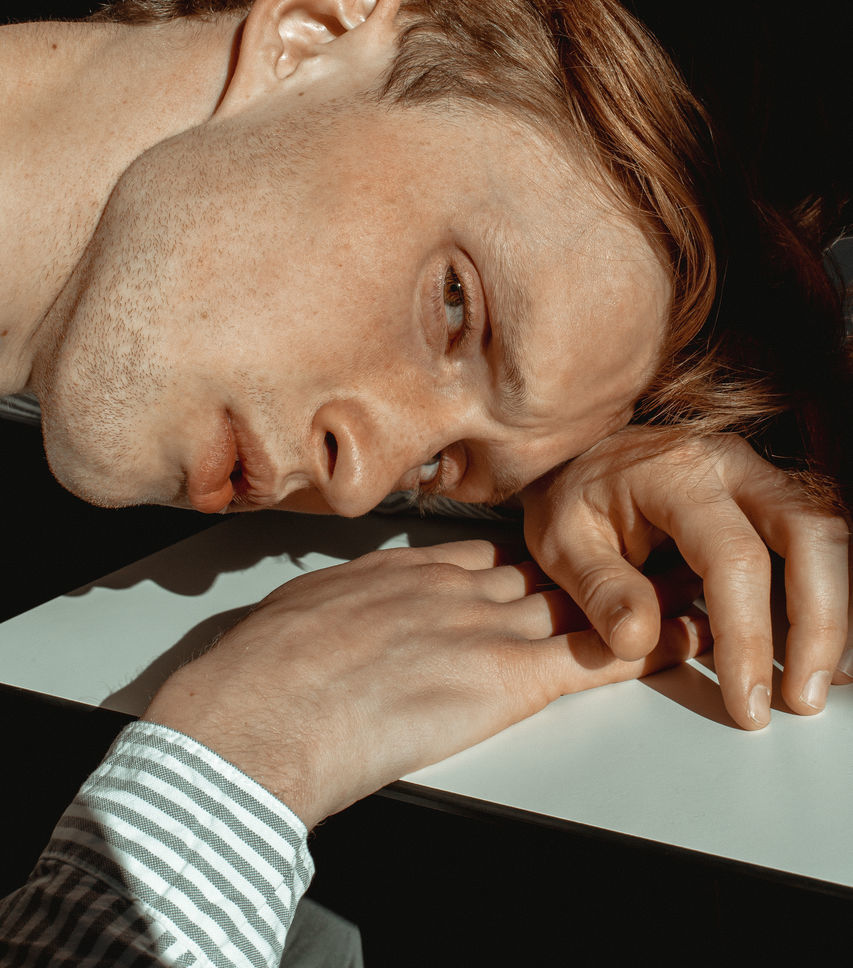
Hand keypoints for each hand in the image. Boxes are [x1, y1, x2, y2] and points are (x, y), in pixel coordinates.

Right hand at [143, 538, 708, 827]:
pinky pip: (590, 655)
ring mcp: (483, 626)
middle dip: (586, 569)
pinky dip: (639, 644)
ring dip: (631, 596)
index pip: (485, 556)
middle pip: (539, 572)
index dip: (523, 563)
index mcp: (403, 572)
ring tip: (679, 584)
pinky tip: (676, 633)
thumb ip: (338, 614)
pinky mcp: (505, 678)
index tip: (549, 561)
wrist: (262, 712)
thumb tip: (333, 629)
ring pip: (576, 601)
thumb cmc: (260, 672)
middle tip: (634, 560)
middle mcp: (453, 586)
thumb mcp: (301, 618)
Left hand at [521, 429, 850, 729]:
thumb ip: (600, 590)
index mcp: (676, 471)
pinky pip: (816, 544)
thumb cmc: (573, 499)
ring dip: (832, 612)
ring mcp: (758, 476)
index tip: (747, 700)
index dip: (747, 634)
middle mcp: (730, 463)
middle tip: (802, 697)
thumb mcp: (560, 544)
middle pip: (810, 532)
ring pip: (826, 536)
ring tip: (812, 682)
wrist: (580, 460)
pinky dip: (824, 597)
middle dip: (820, 621)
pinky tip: (811, 650)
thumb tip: (638, 639)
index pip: (734, 556)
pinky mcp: (771, 498)